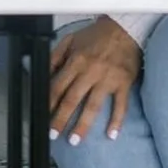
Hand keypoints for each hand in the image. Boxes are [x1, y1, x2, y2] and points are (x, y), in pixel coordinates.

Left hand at [49, 17, 140, 144]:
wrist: (125, 28)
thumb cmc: (97, 35)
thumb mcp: (71, 40)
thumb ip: (55, 57)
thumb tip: (43, 74)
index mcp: (76, 61)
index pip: (58, 86)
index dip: (48, 103)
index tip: (42, 116)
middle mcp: (90, 71)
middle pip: (72, 99)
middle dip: (60, 119)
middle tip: (53, 134)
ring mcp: (108, 79)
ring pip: (93, 106)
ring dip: (83, 125)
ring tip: (75, 140)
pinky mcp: (123, 83)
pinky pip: (120, 105)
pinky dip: (117, 120)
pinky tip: (112, 134)